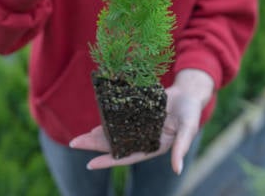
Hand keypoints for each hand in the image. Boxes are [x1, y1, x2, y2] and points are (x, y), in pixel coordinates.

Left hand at [69, 69, 213, 174]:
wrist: (189, 94)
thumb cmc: (191, 113)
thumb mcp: (188, 129)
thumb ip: (181, 149)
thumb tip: (177, 170)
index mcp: (153, 146)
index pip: (127, 157)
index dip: (109, 161)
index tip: (90, 164)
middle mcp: (143, 138)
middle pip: (115, 145)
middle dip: (94, 146)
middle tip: (73, 143)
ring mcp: (139, 125)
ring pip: (114, 132)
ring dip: (97, 134)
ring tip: (78, 137)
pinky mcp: (138, 112)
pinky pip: (120, 117)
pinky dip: (108, 118)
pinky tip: (96, 119)